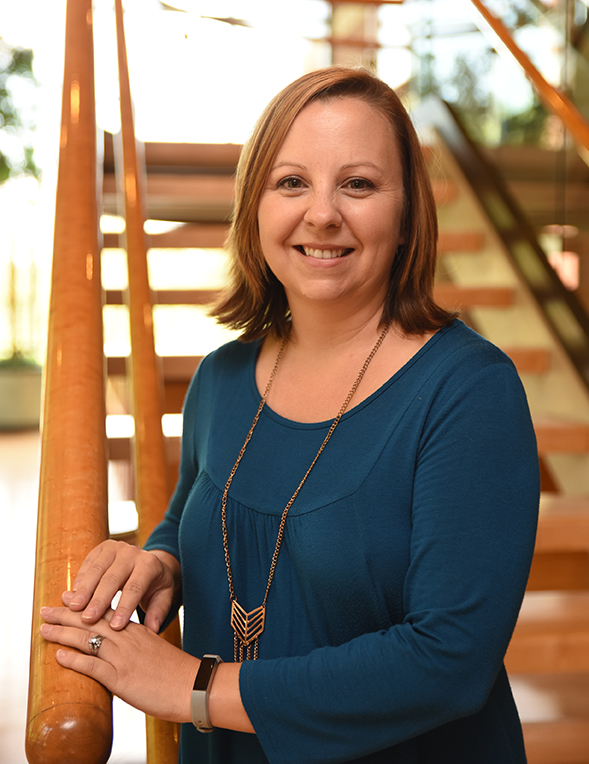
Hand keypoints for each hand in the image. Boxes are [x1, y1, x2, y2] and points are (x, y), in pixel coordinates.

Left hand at [40, 605, 195, 722]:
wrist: (193, 686)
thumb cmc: (176, 672)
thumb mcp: (155, 650)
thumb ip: (137, 645)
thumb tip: (121, 647)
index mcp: (136, 630)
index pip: (105, 611)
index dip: (84, 604)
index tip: (67, 598)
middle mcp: (128, 638)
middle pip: (91, 621)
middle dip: (65, 615)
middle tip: (45, 610)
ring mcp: (124, 657)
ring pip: (88, 639)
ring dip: (62, 633)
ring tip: (43, 629)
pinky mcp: (122, 678)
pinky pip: (93, 666)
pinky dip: (74, 660)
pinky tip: (59, 656)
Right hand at [61, 540, 179, 631]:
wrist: (149, 562)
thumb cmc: (156, 585)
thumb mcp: (163, 597)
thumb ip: (158, 612)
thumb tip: (153, 630)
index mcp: (149, 564)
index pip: (135, 587)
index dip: (124, 607)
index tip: (115, 627)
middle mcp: (132, 552)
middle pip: (112, 578)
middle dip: (99, 600)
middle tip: (88, 619)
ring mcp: (116, 548)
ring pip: (97, 570)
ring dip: (84, 590)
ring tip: (74, 608)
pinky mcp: (101, 548)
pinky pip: (88, 564)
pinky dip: (79, 580)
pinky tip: (71, 596)